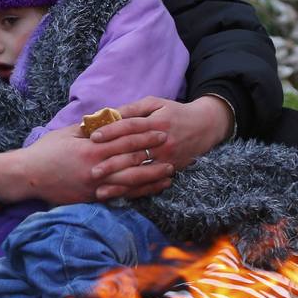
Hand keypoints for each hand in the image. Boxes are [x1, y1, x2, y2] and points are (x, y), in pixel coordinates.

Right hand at [0, 121, 169, 206]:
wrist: (28, 176)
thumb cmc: (46, 152)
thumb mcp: (67, 133)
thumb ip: (88, 128)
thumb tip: (106, 119)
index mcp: (91, 147)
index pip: (125, 139)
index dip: (145, 135)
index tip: (160, 131)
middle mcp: (96, 167)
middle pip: (132, 160)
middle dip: (153, 155)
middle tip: (172, 151)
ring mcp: (94, 185)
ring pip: (130, 181)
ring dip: (151, 177)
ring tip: (169, 174)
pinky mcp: (91, 198)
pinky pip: (119, 196)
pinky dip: (137, 193)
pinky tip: (150, 190)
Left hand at [88, 96, 232, 200]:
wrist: (205, 126)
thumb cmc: (174, 112)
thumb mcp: (156, 103)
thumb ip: (133, 109)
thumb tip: (109, 113)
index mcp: (157, 122)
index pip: (130, 126)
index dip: (111, 131)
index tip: (93, 138)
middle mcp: (163, 141)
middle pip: (134, 152)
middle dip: (111, 162)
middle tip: (92, 170)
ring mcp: (168, 158)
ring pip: (141, 171)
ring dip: (120, 181)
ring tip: (100, 187)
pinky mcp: (172, 169)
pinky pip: (150, 181)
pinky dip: (134, 189)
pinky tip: (119, 194)